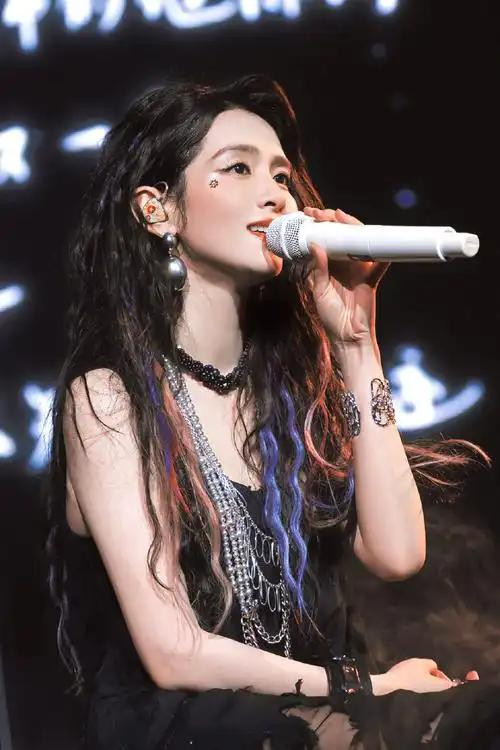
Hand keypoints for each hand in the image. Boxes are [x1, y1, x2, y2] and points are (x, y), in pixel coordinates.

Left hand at [302, 206, 389, 347]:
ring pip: (359, 241)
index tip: (308, 215)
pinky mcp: (371, 278)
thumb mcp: (319, 291)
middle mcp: (345, 263)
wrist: (348, 337)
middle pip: (342, 235)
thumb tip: (315, 245)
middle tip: (320, 213)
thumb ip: (318, 270)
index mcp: (329, 265)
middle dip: (332, 220)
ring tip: (339, 217)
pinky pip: (379, 263)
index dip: (318, 226)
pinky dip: (381, 253)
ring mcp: (359, 269)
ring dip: (351, 227)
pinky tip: (377, 240)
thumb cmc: (331, 316)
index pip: (325, 239)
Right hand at [383, 658, 478, 693]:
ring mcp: (424, 689)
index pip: (452, 683)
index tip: (473, 675)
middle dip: (439, 672)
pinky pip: (425, 680)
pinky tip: (414, 668)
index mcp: (437, 684)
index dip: (462, 679)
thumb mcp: (424, 663)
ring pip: (433, 680)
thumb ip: (433, 664)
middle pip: (443, 681)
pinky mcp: (417, 687)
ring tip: (419, 665)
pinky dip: (424, 674)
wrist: (393, 680)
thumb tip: (433, 668)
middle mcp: (432, 689)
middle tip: (429, 665)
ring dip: (431, 672)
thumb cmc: (410, 671)